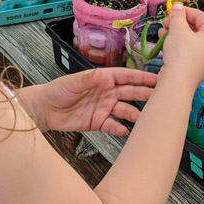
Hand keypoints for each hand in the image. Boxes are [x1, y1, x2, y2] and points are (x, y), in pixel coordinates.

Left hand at [32, 68, 157, 135]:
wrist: (45, 110)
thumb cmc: (57, 91)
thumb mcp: (72, 82)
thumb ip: (87, 79)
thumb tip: (99, 74)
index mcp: (102, 79)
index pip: (126, 76)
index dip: (141, 77)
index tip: (155, 78)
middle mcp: (106, 93)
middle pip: (130, 93)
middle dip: (144, 94)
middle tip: (158, 98)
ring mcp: (104, 108)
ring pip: (124, 110)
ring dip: (134, 113)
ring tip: (144, 118)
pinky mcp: (98, 122)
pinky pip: (112, 125)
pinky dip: (118, 128)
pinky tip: (123, 130)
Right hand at [159, 3, 203, 87]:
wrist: (177, 82)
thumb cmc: (181, 54)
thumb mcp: (178, 30)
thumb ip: (178, 15)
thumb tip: (178, 6)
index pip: (202, 17)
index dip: (186, 11)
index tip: (174, 10)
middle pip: (196, 28)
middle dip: (179, 23)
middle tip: (167, 21)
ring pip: (190, 40)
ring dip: (175, 33)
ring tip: (162, 31)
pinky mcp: (195, 66)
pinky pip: (187, 51)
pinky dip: (176, 45)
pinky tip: (164, 42)